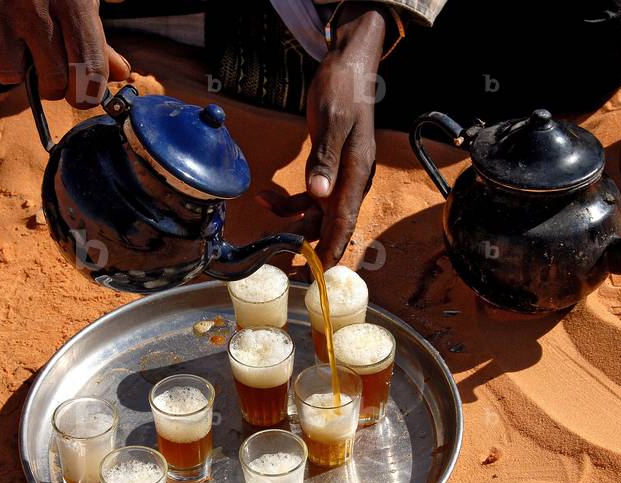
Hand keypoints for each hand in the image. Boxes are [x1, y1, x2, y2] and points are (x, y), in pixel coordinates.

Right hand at [0, 0, 130, 112]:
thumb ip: (98, 38)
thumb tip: (122, 73)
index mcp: (73, 2)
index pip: (89, 71)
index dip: (88, 92)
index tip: (83, 93)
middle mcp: (35, 6)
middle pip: (51, 81)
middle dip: (54, 88)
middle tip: (51, 74)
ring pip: (10, 75)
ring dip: (15, 74)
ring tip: (18, 53)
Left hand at [258, 4, 384, 267]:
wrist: (347, 71)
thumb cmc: (342, 93)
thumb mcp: (331, 122)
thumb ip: (325, 158)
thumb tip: (318, 194)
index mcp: (356, 174)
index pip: (344, 221)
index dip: (332, 250)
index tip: (319, 274)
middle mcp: (350, 182)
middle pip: (330, 225)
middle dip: (308, 246)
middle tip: (284, 267)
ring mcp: (339, 179)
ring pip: (315, 213)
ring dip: (290, 218)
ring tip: (263, 207)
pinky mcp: (327, 171)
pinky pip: (308, 198)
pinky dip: (288, 201)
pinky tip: (266, 195)